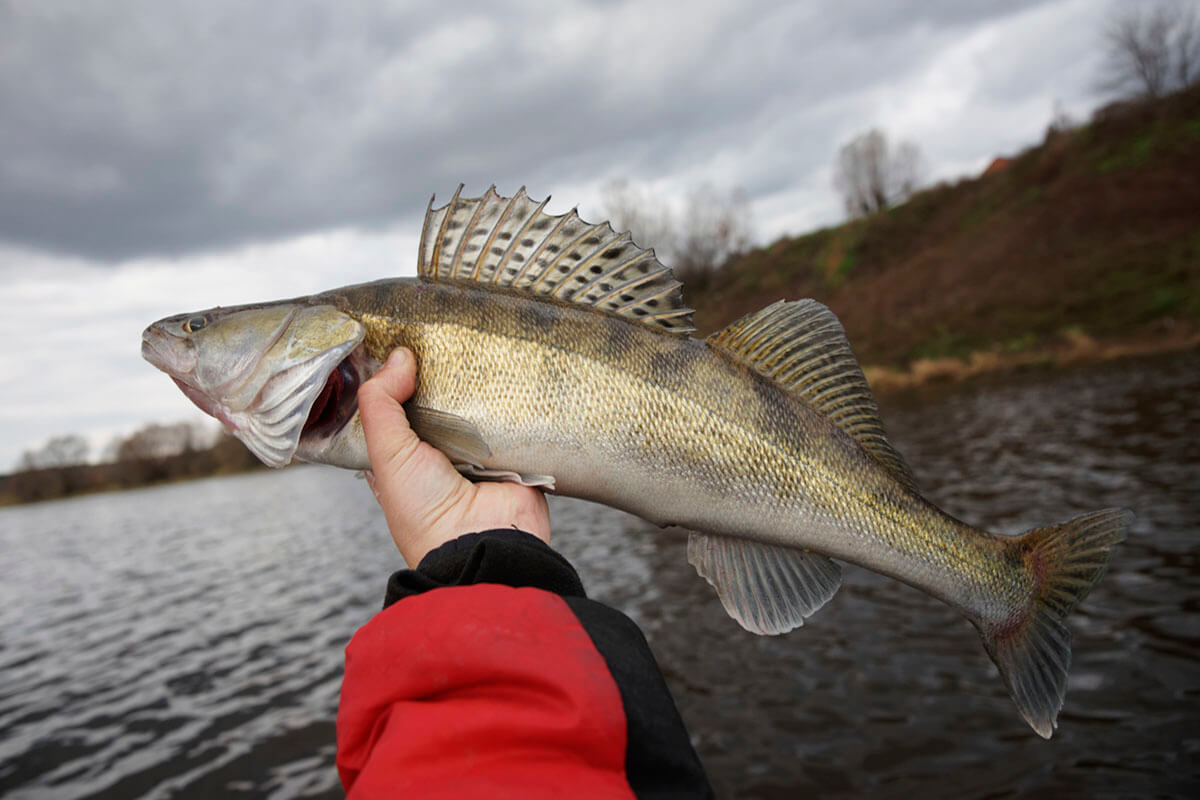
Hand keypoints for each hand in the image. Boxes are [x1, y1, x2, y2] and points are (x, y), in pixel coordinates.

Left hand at [357, 347, 550, 565]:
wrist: (483, 543)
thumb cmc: (425, 512)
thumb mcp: (387, 454)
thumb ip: (381, 404)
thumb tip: (399, 357)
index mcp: (406, 458)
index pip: (399, 408)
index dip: (397, 379)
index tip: (402, 341)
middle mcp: (443, 454)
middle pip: (441, 402)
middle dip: (442, 376)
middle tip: (444, 339)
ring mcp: (482, 454)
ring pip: (480, 406)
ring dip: (480, 387)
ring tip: (478, 348)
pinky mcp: (517, 454)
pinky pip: (517, 418)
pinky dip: (515, 401)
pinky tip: (511, 375)